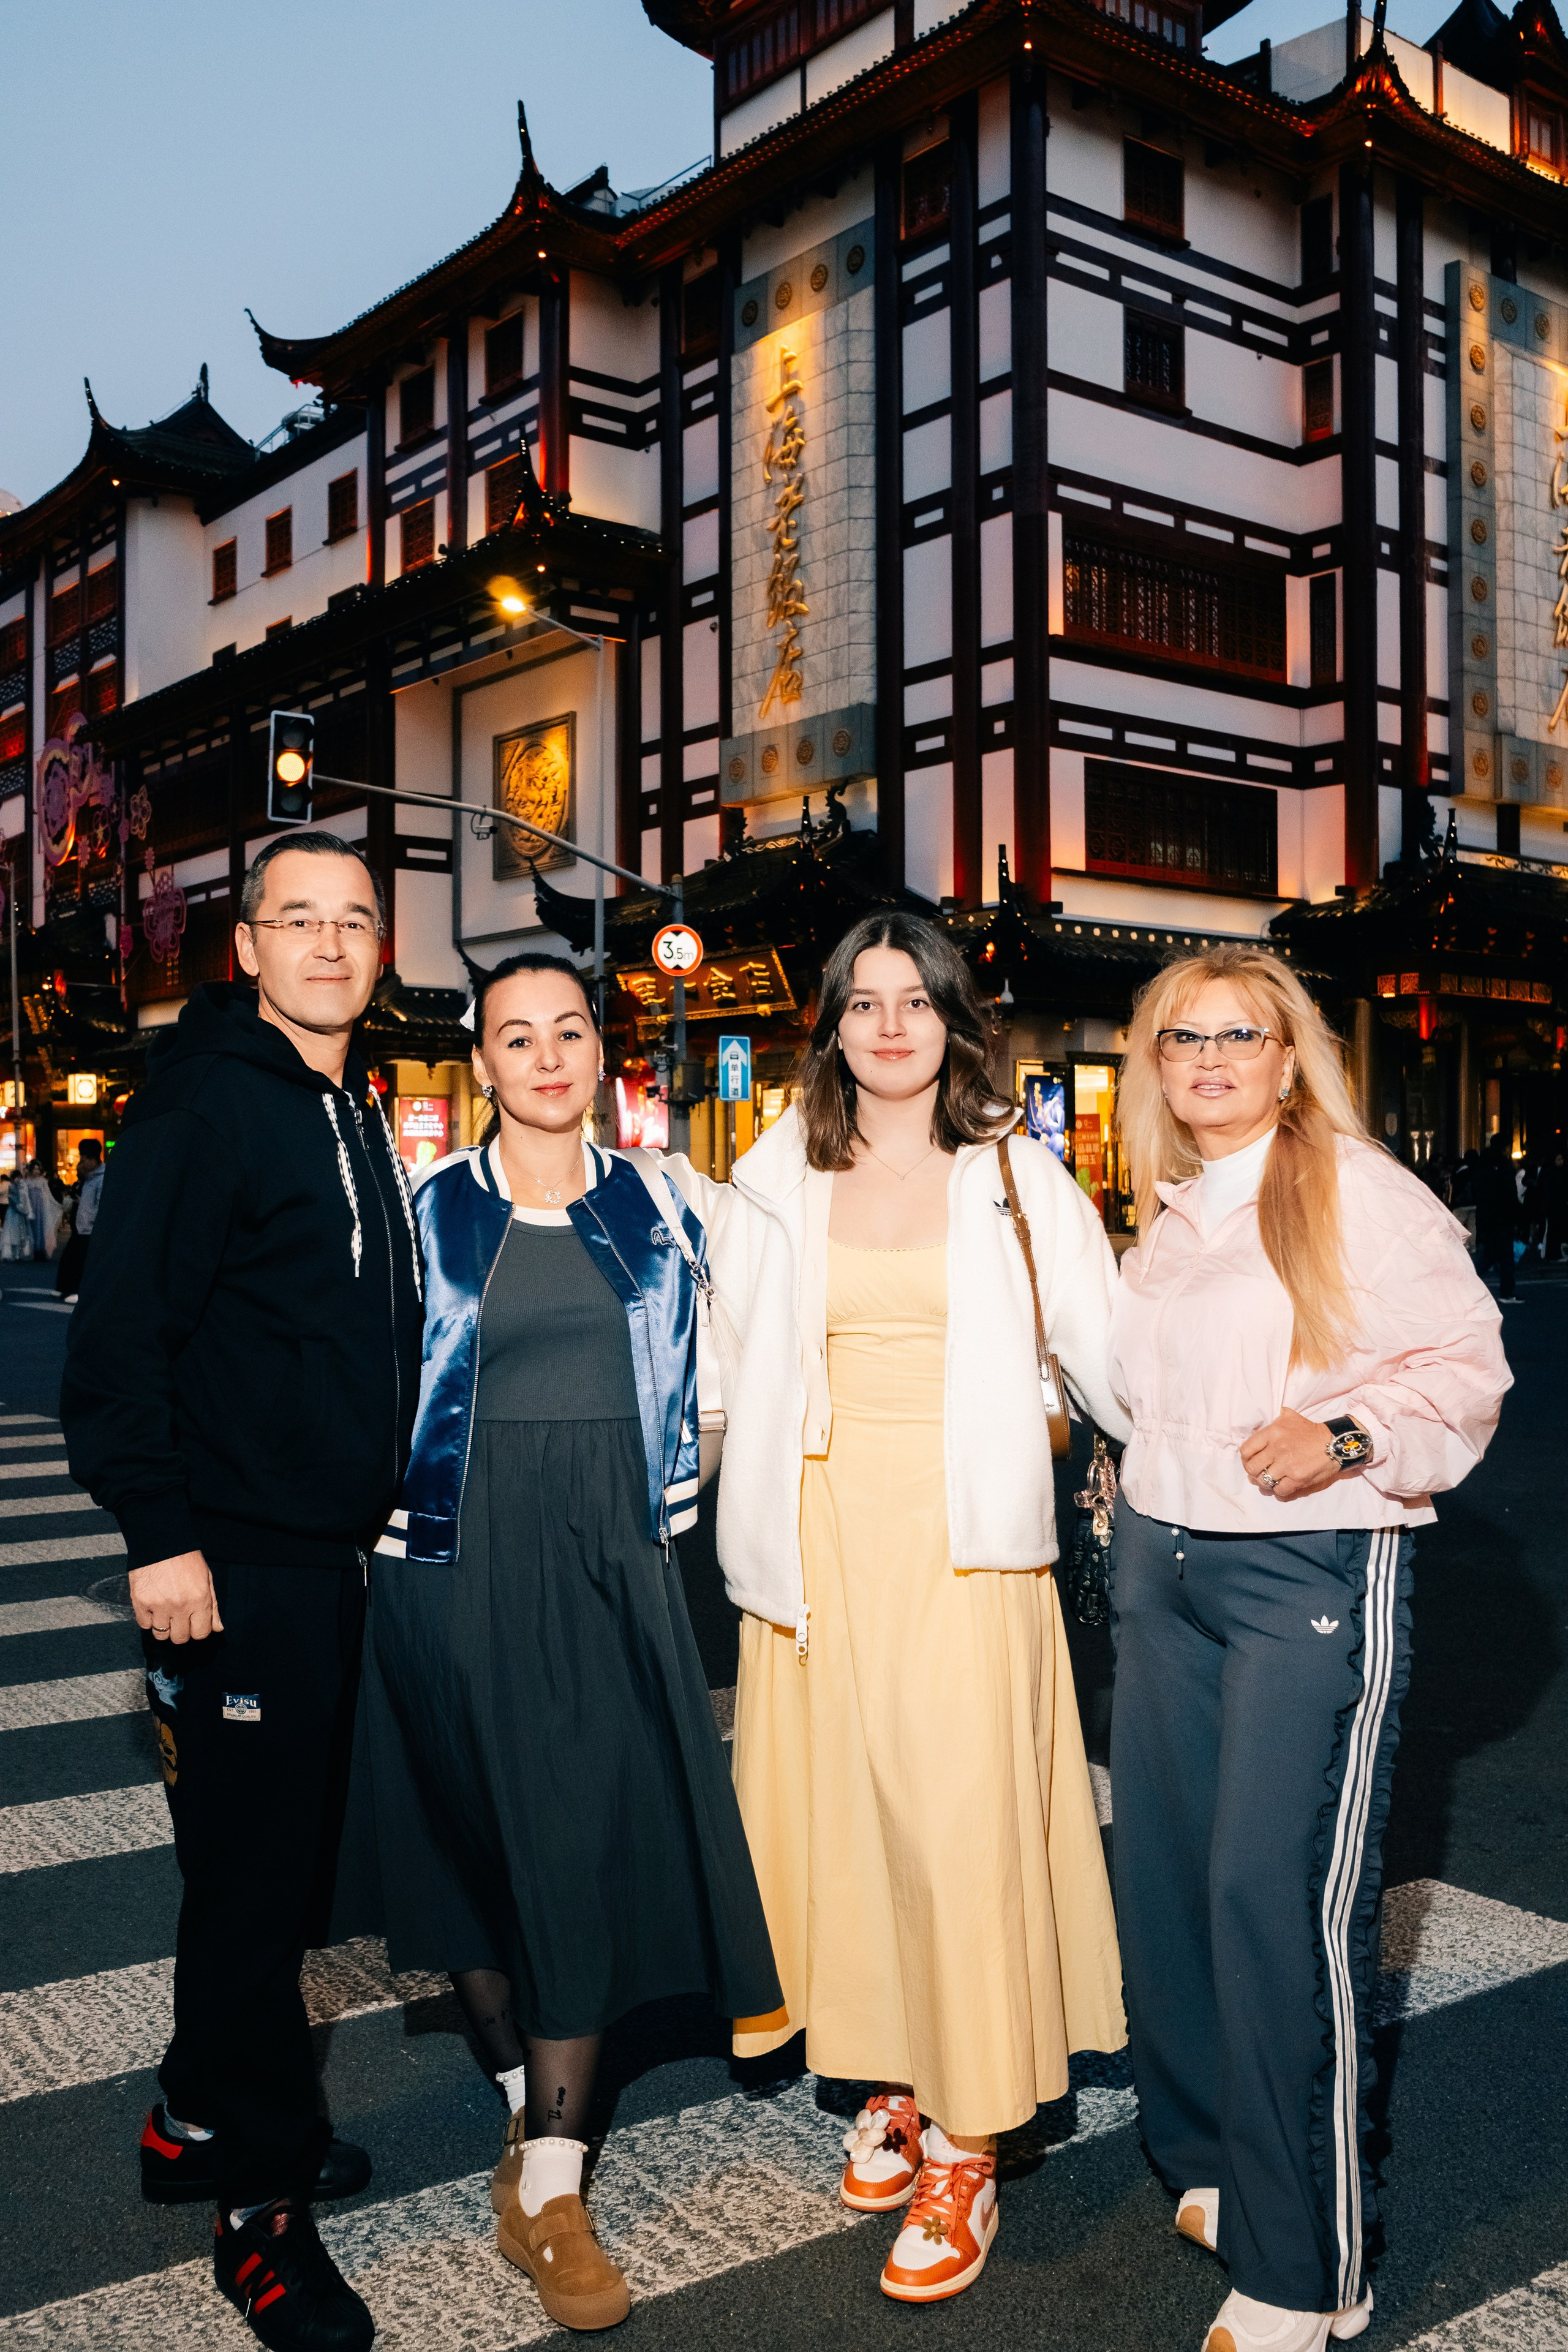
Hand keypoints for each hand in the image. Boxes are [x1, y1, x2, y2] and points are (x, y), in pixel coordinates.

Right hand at [129, 1551, 222, 1644]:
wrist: (161, 1541)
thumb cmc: (186, 1559)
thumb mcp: (207, 1579)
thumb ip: (213, 1606)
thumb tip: (218, 1628)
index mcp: (199, 1600)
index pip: (201, 1633)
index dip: (198, 1630)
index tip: (194, 1624)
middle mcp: (180, 1606)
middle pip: (180, 1638)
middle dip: (181, 1631)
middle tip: (179, 1618)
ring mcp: (158, 1606)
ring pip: (161, 1635)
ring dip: (164, 1627)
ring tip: (165, 1612)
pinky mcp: (140, 1603)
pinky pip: (144, 1625)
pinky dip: (149, 1619)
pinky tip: (153, 1607)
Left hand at [1240, 1409, 1357, 1501]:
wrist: (1334, 1443)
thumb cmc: (1311, 1431)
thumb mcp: (1290, 1417)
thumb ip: (1274, 1420)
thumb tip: (1261, 1424)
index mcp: (1272, 1433)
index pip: (1246, 1451)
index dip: (1246, 1459)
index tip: (1251, 1461)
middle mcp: (1277, 1448)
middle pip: (1252, 1468)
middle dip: (1253, 1473)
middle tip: (1259, 1473)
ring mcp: (1287, 1465)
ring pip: (1263, 1481)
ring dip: (1265, 1483)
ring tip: (1270, 1481)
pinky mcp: (1298, 1478)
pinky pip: (1279, 1490)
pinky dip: (1278, 1491)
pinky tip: (1282, 1486)